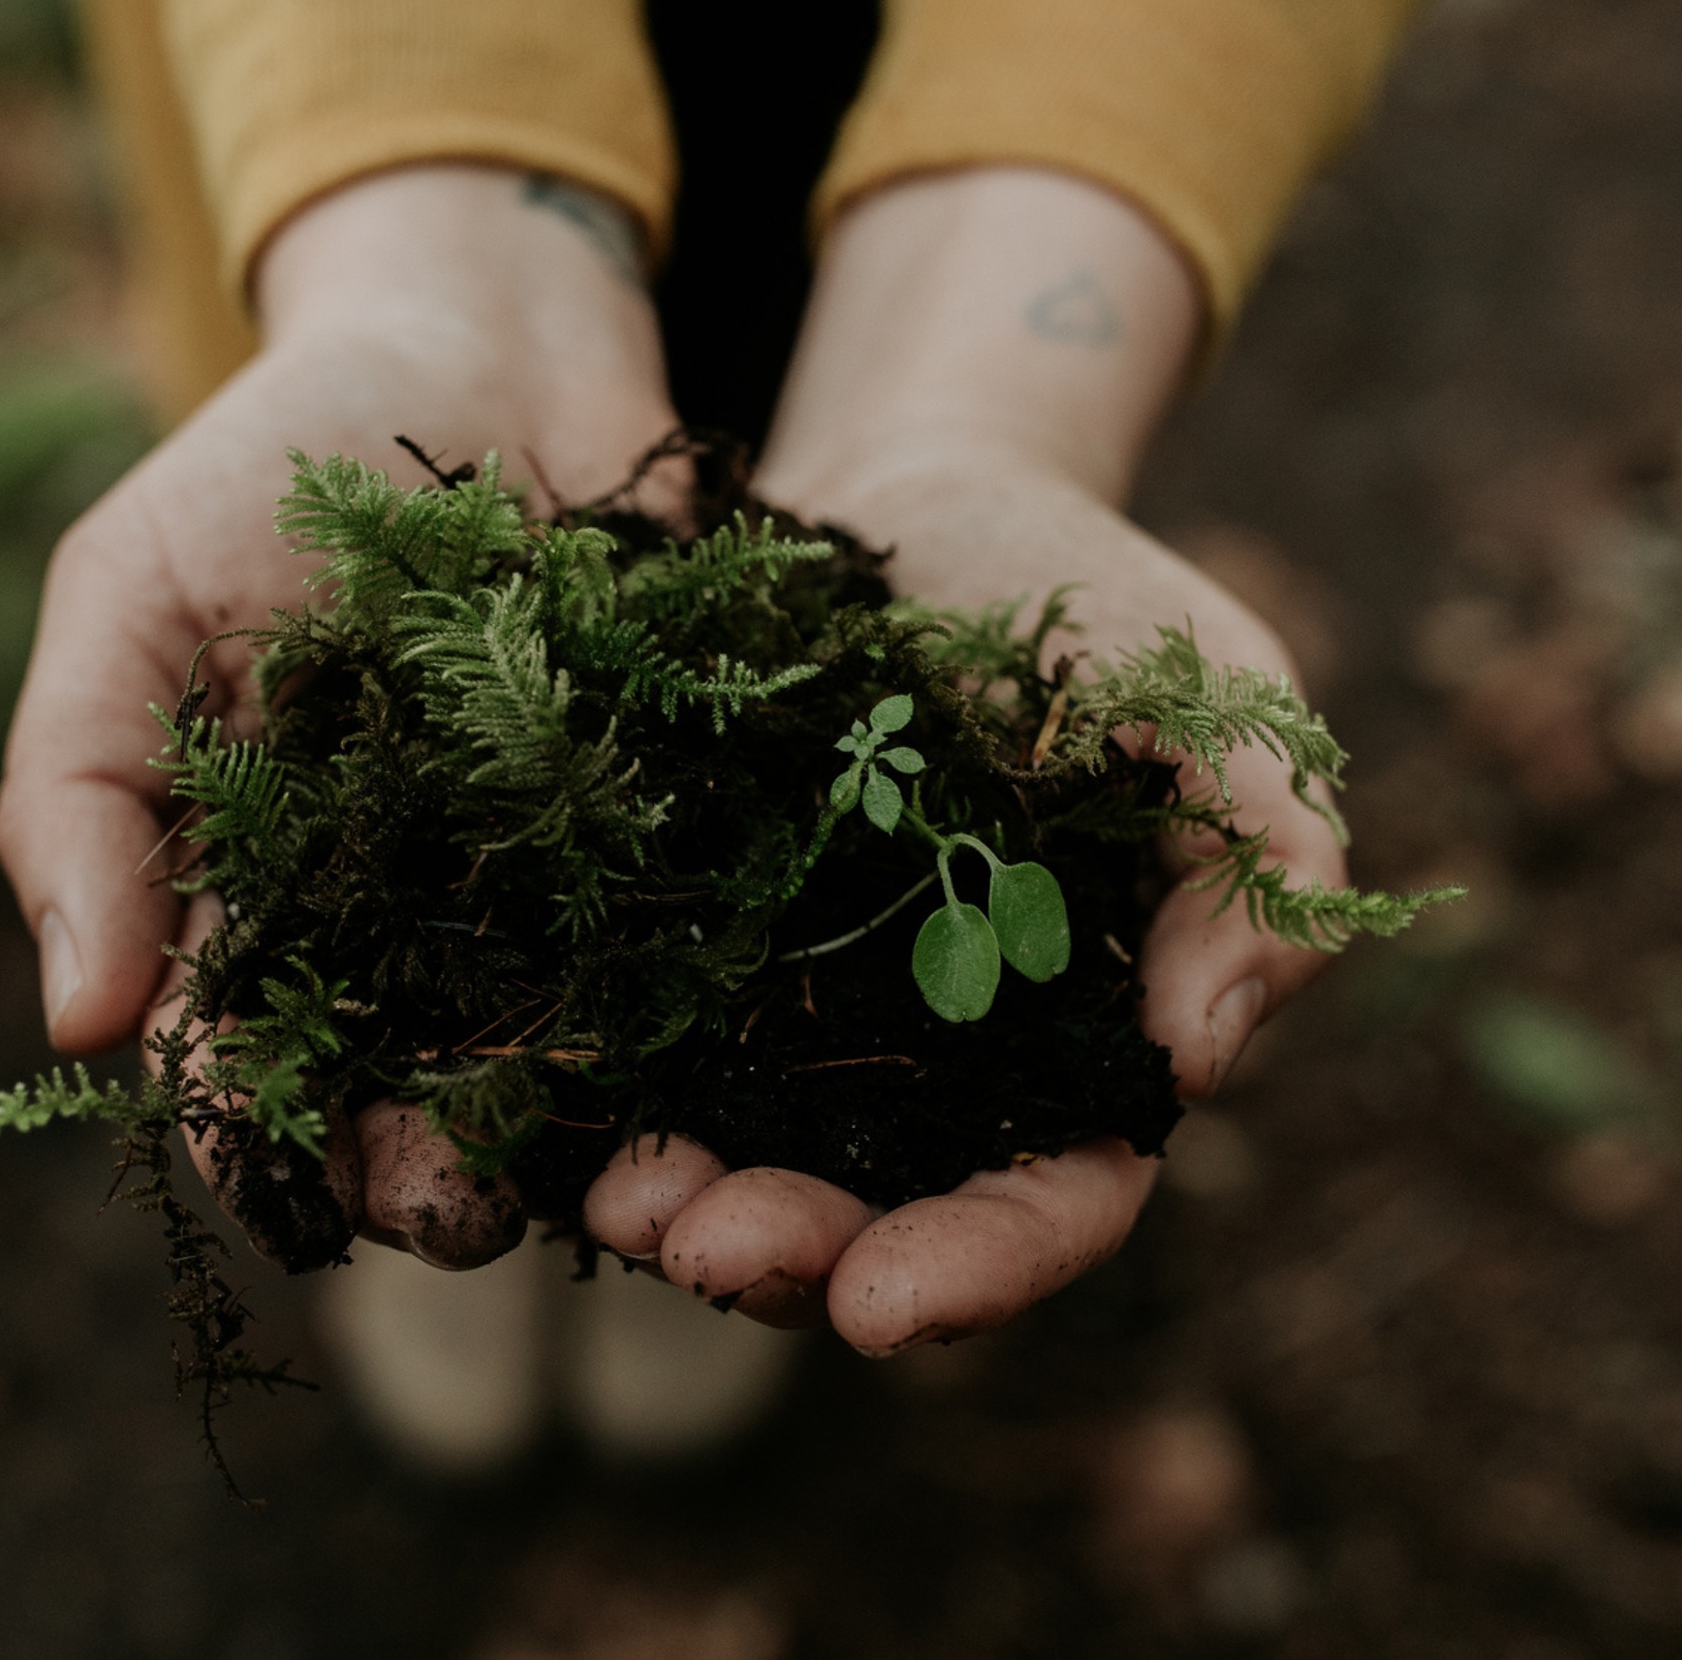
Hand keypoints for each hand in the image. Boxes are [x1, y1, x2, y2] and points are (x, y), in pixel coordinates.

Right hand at [0, 163, 677, 1269]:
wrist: (486, 341)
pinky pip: (677, 937)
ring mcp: (541, 878)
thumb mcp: (131, 598)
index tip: (285, 1177)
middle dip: (419, 1162)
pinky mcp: (665, 825)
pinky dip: (690, 1003)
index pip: (238, 1052)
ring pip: (544, 1044)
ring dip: (559, 1125)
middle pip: (403, 1084)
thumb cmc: (274, 460)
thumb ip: (80, 793)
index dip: (252, 1130)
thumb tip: (78, 1025)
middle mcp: (402, 913)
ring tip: (584, 1171)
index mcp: (256, 888)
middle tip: (456, 1208)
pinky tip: (710, 1052)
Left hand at [583, 169, 1345, 1351]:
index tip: (889, 1305)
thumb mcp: (1221, 709)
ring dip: (679, 1206)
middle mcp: (933, 1065)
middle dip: (794, 1256)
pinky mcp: (701, 941)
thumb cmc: (1097, 603)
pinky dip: (601, 1092)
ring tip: (617, 1199)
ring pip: (744, 1155)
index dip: (980, 1265)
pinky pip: (646, 1040)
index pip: (1049, 1199)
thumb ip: (1260, 873)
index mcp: (1074, 1045)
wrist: (931, 500)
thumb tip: (1195, 1061)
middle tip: (702, 1246)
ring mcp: (804, 1010)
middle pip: (873, 1212)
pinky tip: (544, 1112)